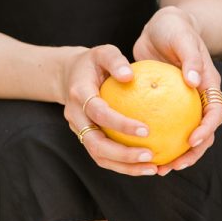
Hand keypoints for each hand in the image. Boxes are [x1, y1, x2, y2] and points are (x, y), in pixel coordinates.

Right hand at [59, 44, 158, 175]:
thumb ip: (115, 60)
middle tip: (149, 156)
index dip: (120, 124)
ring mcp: (79, 132)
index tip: (146, 130)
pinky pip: (104, 158)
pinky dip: (124, 165)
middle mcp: (76, 118)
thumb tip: (130, 75)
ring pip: (99, 157)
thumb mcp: (103, 52)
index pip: (99, 113)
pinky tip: (146, 165)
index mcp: (79, 95)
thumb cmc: (93, 63)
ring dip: (125, 167)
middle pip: (96, 145)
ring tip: (152, 168)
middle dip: (123, 155)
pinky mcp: (86, 139)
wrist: (68, 77)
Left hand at [133, 6, 221, 174]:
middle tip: (173, 166)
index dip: (207, 129)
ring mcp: (184, 107)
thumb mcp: (182, 37)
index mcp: (209, 86)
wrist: (162, 27)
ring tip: (159, 170)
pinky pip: (163, 131)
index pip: (215, 113)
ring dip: (174, 156)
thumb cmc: (174, 28)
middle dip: (192, 154)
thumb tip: (195, 81)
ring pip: (184, 139)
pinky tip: (140, 155)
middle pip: (203, 135)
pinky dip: (156, 144)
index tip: (192, 140)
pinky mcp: (167, 110)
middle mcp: (199, 100)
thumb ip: (191, 57)